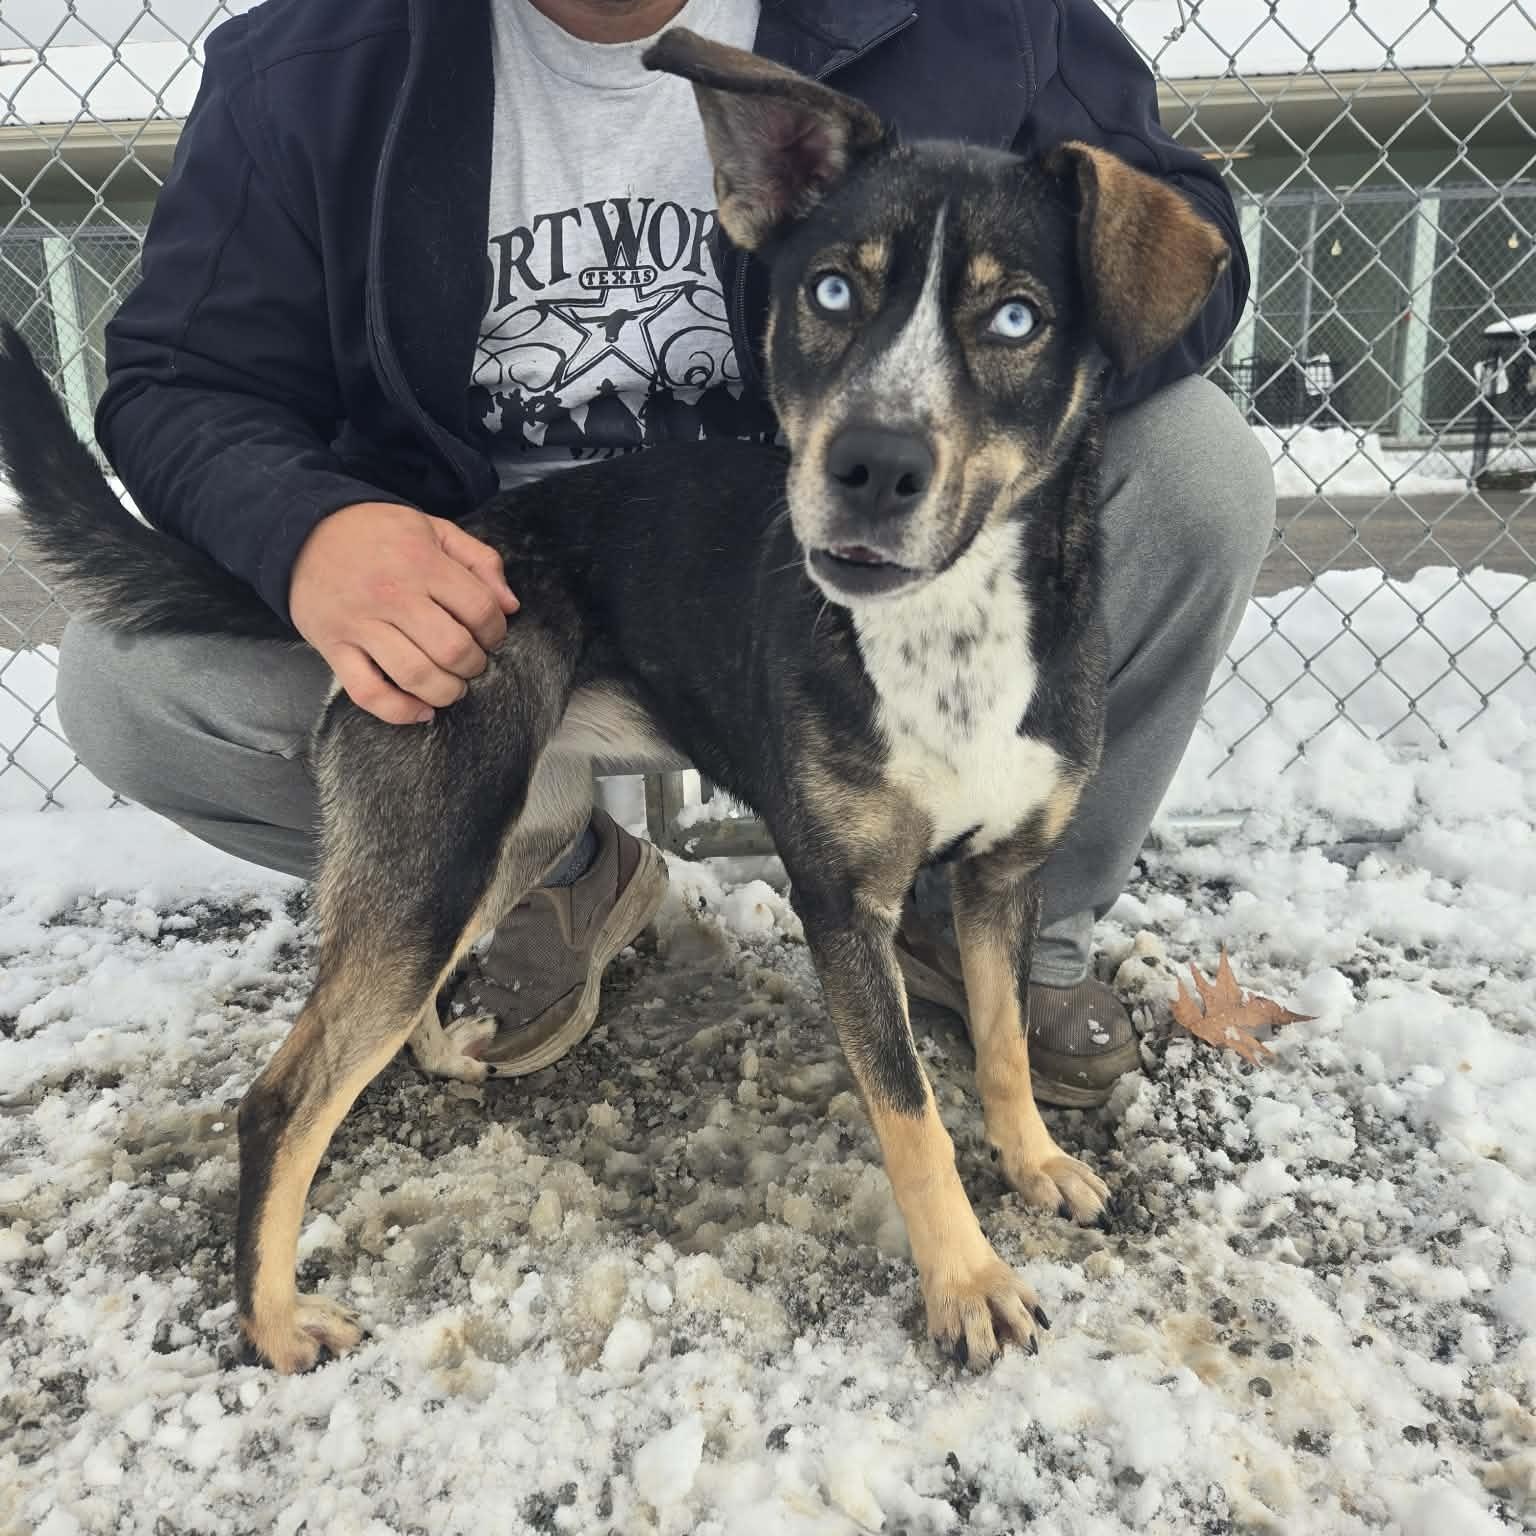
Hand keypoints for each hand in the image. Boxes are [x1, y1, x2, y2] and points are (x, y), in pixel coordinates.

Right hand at [289, 502, 518, 724]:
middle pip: (453, 649)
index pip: (479, 610)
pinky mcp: (334, 648)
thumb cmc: (377, 533)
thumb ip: (480, 561)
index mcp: (422, 563)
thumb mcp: (434, 529)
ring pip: (416, 675)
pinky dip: (400, 711)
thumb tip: (511, 606)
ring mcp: (360, 625)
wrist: (303, 531)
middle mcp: (393, 596)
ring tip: (452, 685)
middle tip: (471, 661)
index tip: (490, 635)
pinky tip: (422, 711)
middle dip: (474, 664)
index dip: (496, 630)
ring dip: (446, 691)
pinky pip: (368, 693)